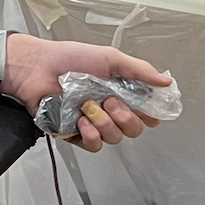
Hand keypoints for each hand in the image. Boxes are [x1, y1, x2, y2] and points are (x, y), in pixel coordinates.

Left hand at [0, 36, 172, 151]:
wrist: (38, 67)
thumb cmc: (71, 58)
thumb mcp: (110, 58)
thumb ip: (140, 71)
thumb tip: (166, 82)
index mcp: (121, 92)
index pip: (146, 112)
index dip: (150, 114)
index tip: (148, 109)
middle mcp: (109, 110)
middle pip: (134, 130)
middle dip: (126, 118)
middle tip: (110, 101)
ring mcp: (93, 123)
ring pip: (114, 138)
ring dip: (104, 124)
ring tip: (88, 107)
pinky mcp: (75, 134)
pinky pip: (93, 145)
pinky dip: (90, 134)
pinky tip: (80, 121)